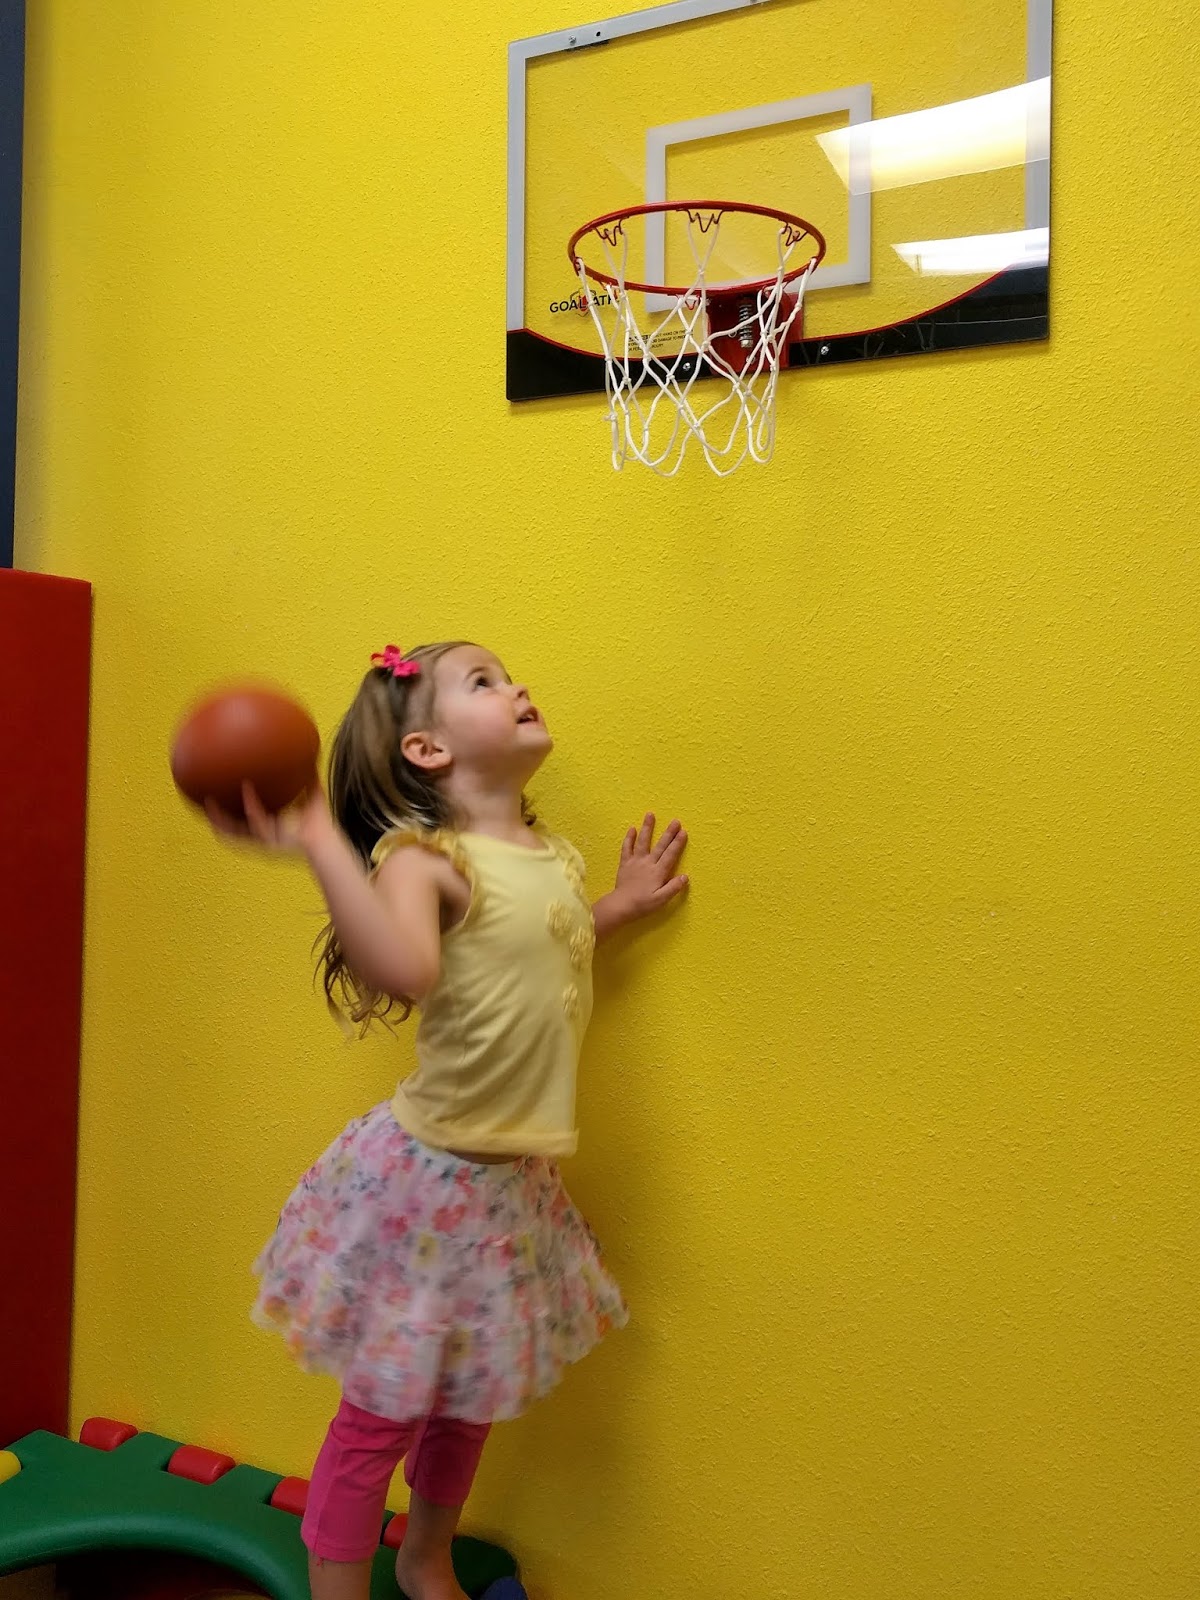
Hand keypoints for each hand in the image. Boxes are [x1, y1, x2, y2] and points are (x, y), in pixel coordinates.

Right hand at [204, 781, 329, 856]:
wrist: (329, 842)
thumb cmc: (321, 825)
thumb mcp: (312, 799)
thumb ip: (309, 780)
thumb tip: (310, 757)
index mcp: (268, 831)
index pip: (241, 825)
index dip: (226, 815)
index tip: (215, 801)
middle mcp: (263, 838)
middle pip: (231, 832)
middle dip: (215, 820)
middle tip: (203, 802)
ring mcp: (265, 841)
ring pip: (235, 833)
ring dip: (221, 819)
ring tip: (209, 803)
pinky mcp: (272, 841)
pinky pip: (258, 823)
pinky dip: (252, 807)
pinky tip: (247, 791)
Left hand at [609, 813, 688, 920]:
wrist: (621, 905)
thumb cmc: (643, 904)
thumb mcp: (662, 900)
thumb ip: (674, 887)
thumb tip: (685, 876)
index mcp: (658, 872)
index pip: (670, 855)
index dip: (677, 843)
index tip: (683, 832)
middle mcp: (648, 863)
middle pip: (660, 845)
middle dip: (669, 833)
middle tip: (675, 821)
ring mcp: (635, 861)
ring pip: (642, 841)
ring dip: (647, 828)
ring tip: (650, 815)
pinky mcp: (625, 863)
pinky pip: (626, 848)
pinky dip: (629, 838)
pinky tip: (632, 828)